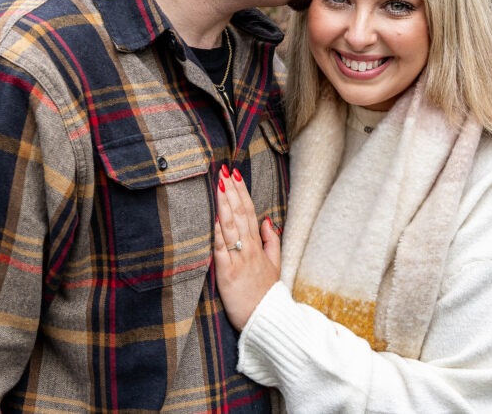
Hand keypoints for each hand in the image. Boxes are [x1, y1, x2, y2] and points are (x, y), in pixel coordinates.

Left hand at [213, 165, 280, 330]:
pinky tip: (215, 217)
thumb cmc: (267, 294)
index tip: (236, 175)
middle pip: (240, 214)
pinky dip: (219, 233)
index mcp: (259, 246)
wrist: (267, 320)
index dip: (242, 193)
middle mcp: (249, 249)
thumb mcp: (276, 265)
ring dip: (224, 204)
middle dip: (232, 191)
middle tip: (225, 171)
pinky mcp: (227, 273)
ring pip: (230, 227)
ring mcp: (238, 260)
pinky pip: (222, 249)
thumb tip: (267, 219)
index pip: (250, 212)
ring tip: (219, 185)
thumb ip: (271, 241)